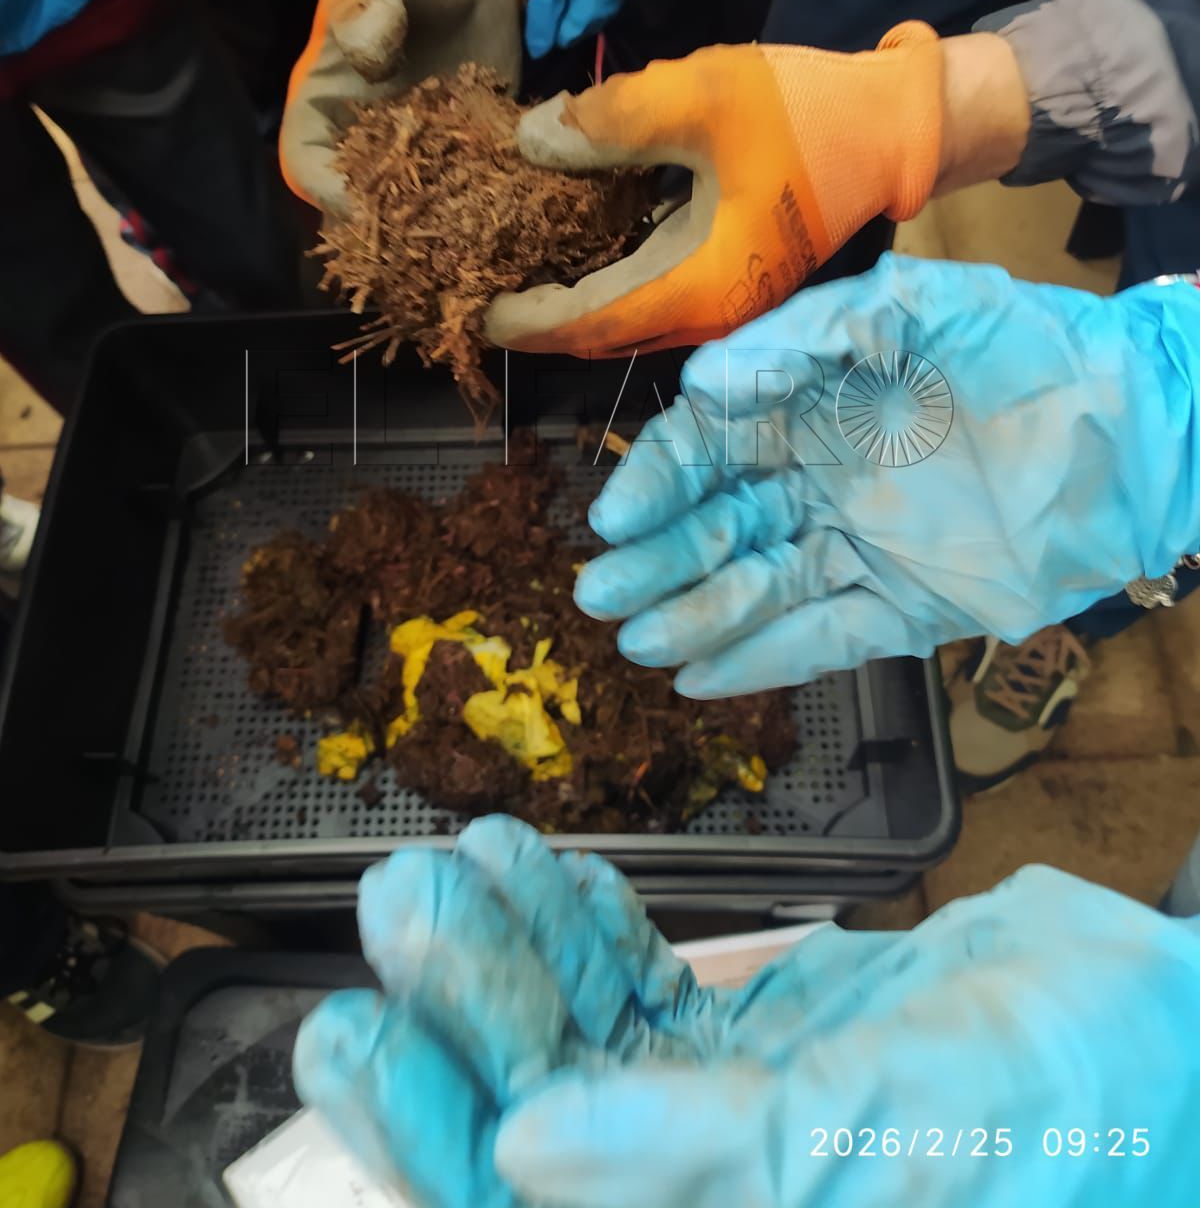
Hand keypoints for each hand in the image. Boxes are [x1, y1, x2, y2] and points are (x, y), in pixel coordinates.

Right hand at [280, 0, 571, 214]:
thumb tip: (367, 52)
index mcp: (327, 102)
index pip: (307, 165)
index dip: (328, 193)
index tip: (362, 205)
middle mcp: (373, 138)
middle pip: (368, 205)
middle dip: (397, 231)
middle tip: (433, 235)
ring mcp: (429, 148)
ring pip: (429, 209)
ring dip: (455, 226)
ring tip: (485, 232)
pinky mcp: (481, 143)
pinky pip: (486, 183)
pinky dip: (505, 198)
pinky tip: (529, 205)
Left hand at [296, 817, 1199, 1207]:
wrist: (1163, 1029)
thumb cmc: (1071, 1106)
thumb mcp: (885, 1134)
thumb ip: (706, 1153)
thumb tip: (523, 1154)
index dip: (425, 1133)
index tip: (350, 1026)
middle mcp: (702, 1195)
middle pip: (531, 1110)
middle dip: (461, 1005)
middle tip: (402, 893)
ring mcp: (724, 1116)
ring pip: (578, 1031)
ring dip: (514, 942)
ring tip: (463, 847)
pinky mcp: (759, 1042)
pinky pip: (643, 982)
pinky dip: (590, 919)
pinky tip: (545, 859)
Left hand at [484, 24, 946, 354]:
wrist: (897, 126)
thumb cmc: (811, 113)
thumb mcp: (705, 95)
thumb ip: (612, 120)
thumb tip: (531, 142)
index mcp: (702, 286)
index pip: (593, 322)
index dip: (529, 320)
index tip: (475, 307)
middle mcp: (710, 311)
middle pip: (603, 332)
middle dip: (539, 318)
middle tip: (476, 286)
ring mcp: (723, 298)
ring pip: (626, 316)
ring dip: (570, 298)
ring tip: (509, 264)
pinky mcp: (729, 274)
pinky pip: (649, 289)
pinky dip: (604, 274)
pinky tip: (568, 237)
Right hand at [572, 255, 1199, 695]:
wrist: (1138, 433)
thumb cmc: (1028, 352)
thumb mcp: (923, 307)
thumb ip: (814, 333)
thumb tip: (706, 385)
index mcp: (812, 404)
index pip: (711, 445)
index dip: (659, 480)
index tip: (615, 515)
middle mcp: (820, 479)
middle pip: (718, 524)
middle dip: (657, 559)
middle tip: (600, 595)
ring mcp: (858, 548)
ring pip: (759, 587)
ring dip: (696, 613)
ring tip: (639, 641)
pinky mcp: (903, 611)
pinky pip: (822, 639)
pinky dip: (764, 660)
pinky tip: (701, 678)